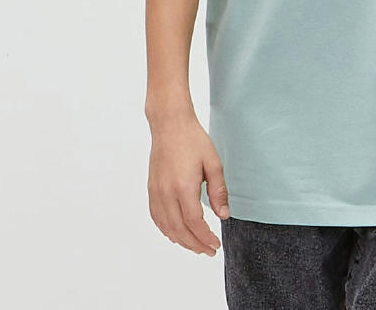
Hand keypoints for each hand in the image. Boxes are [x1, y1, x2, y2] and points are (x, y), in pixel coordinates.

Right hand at [147, 112, 229, 255]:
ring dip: (181, 240)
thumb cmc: (193, 140)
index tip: (215, 245)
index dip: (205, 237)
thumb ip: (218, 191)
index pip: (194, 222)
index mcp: (183, 186)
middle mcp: (166, 193)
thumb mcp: (213, 162)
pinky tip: (176, 233)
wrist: (170, 124)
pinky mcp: (151, 189)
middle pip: (179, 229)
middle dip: (194, 244)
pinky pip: (156, 217)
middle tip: (208, 250)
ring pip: (166, 227)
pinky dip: (166, 230)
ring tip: (195, 246)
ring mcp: (156, 192)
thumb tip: (223, 216)